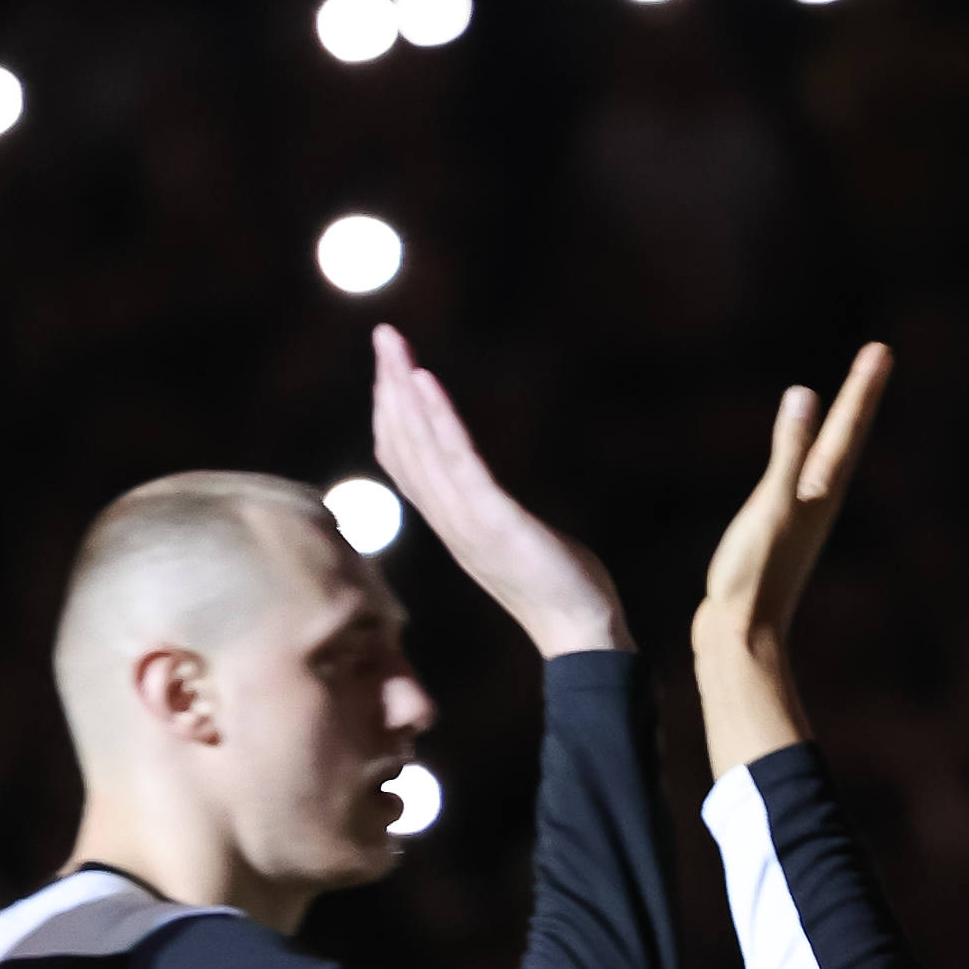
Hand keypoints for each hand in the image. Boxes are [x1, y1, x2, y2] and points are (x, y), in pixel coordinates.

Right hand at [368, 328, 626, 657]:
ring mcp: (466, 520)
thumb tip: (491, 489)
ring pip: (422, 447)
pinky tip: (427, 383)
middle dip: (391, 387)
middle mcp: (448, 519)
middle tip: (384, 336)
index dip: (392, 413)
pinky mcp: (494, 520)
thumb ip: (493, 510)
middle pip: (403, 444)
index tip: (389, 370)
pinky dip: (440, 420)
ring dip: (406, 393)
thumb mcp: (516, 538)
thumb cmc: (560, 588)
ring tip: (395, 349)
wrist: (584, 633)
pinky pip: (459, 463)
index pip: (405, 461)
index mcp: (451, 523)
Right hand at [691, 345, 892, 773]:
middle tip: (877, 357)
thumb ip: (788, 452)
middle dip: (860, 395)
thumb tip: (805, 395)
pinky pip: (800, 479)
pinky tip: (798, 463)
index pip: (848, 427)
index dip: (862, 386)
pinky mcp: (779, 532)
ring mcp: (802, 517)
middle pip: (847, 437)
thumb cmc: (754, 574)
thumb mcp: (771, 505)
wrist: (738, 635)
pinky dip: (803, 456)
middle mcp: (821, 501)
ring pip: (827, 459)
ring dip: (838, 426)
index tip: (881, 349)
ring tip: (847, 402)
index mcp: (823, 491)